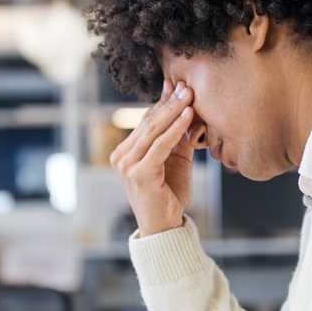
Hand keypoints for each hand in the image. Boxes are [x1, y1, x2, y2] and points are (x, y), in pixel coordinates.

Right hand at [110, 78, 202, 235]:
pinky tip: (188, 115)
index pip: (146, 121)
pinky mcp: (138, 173)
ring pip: (153, 130)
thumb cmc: (170, 193)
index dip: (163, 102)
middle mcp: (122, 156)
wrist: (165, 226)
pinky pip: (160, 145)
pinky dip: (175, 129)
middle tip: (186, 85)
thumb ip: (179, 136)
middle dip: (169, 102)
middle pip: (148, 122)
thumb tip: (187, 107)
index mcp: (126, 152)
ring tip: (189, 94)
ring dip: (173, 110)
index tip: (177, 84)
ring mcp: (127, 165)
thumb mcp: (176, 159)